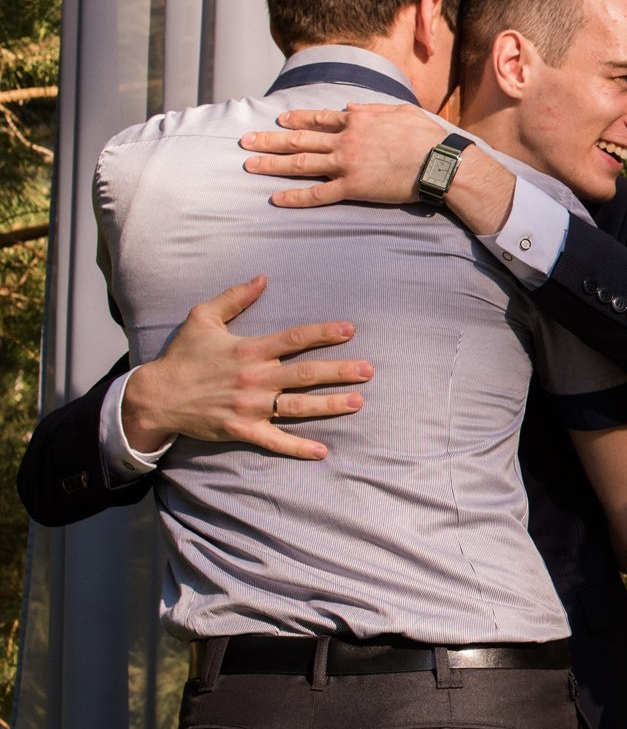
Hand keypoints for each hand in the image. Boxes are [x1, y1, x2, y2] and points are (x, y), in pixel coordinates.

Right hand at [120, 277, 372, 460]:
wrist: (156, 396)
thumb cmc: (182, 356)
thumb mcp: (203, 318)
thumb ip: (234, 298)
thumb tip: (262, 278)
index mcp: (249, 350)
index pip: (294, 338)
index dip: (324, 333)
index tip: (349, 330)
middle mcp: (254, 378)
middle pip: (305, 374)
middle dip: (340, 371)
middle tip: (368, 370)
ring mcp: (250, 406)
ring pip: (298, 406)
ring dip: (330, 405)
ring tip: (358, 401)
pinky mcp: (242, 430)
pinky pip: (275, 440)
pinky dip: (298, 447)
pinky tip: (322, 450)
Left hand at [239, 103, 442, 207]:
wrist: (439, 163)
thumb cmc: (427, 137)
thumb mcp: (400, 111)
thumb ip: (372, 108)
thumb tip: (350, 107)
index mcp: (356, 120)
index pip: (318, 119)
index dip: (296, 120)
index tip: (279, 121)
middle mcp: (345, 140)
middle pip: (299, 141)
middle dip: (270, 140)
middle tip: (246, 142)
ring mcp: (346, 164)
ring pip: (300, 164)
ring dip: (272, 164)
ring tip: (250, 165)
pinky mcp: (352, 188)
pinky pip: (318, 193)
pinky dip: (295, 196)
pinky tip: (276, 198)